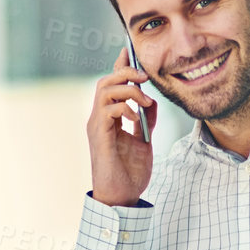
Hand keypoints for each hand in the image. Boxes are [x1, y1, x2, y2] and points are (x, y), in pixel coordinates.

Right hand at [87, 48, 157, 207]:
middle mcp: (100, 119)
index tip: (131, 51)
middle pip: (106, 81)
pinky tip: (135, 117)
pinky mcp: (100, 137)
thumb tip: (152, 101)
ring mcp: (98, 127)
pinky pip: (107, 110)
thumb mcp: (144, 141)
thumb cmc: (130, 173)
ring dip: (127, 88)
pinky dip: (124, 107)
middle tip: (146, 77)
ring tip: (144, 98)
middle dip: (126, 72)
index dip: (121, 66)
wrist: (122, 197)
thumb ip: (146, 120)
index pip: (112, 85)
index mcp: (110, 118)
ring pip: (104, 90)